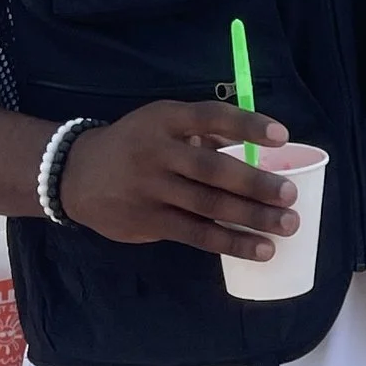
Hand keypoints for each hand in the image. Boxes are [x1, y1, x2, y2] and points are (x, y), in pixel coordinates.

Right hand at [56, 103, 293, 258]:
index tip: (282, 136)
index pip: (211, 116)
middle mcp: (158, 152)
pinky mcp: (149, 221)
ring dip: (252, 217)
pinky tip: (260, 249)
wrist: (74, 174)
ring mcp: (151, 189)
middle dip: (256, 183)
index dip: (247, 125)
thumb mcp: (161, 124)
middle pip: (213, 168)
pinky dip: (231, 242)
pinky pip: (196, 233)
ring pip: (209, 205)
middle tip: (290, 195)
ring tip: (287, 225)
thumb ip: (203, 134)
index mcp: (166, 119)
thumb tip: (258, 149)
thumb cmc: (134, 145)